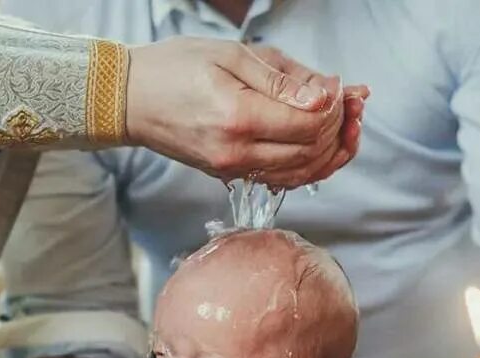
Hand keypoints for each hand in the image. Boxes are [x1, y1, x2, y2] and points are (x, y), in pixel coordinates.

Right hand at [125, 37, 367, 187]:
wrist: (130, 100)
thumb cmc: (174, 68)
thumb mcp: (230, 55)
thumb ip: (280, 78)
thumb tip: (323, 96)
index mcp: (238, 117)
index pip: (310, 124)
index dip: (335, 106)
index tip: (339, 86)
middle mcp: (237, 152)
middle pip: (312, 151)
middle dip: (340, 126)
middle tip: (348, 100)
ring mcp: (233, 169)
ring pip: (302, 172)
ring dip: (331, 149)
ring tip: (344, 121)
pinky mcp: (230, 175)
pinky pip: (283, 179)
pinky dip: (310, 165)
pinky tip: (321, 144)